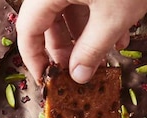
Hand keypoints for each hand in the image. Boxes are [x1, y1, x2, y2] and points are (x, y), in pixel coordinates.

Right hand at [17, 0, 146, 82]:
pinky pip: (84, 0)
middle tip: (77, 73)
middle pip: (47, 20)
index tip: (45, 80)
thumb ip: (91, 50)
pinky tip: (118, 37)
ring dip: (84, 37)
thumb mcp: (114, 19)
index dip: (33, 58)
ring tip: (105, 57)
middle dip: (64, 49)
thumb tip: (78, 76)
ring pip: (68, 10)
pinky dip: (97, 20)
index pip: (28, 28)